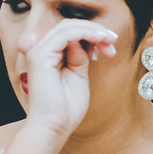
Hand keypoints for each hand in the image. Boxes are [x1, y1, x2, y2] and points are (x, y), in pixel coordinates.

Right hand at [21, 20, 117, 145]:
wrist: (54, 127)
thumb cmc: (66, 109)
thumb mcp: (79, 76)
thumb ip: (80, 58)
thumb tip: (87, 42)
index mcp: (49, 56)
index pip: (70, 33)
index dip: (93, 34)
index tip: (111, 46)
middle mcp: (41, 51)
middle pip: (69, 26)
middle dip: (95, 30)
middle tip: (113, 40)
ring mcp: (39, 52)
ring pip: (67, 26)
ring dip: (93, 30)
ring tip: (109, 40)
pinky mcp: (40, 56)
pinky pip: (65, 35)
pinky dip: (85, 33)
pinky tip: (100, 40)